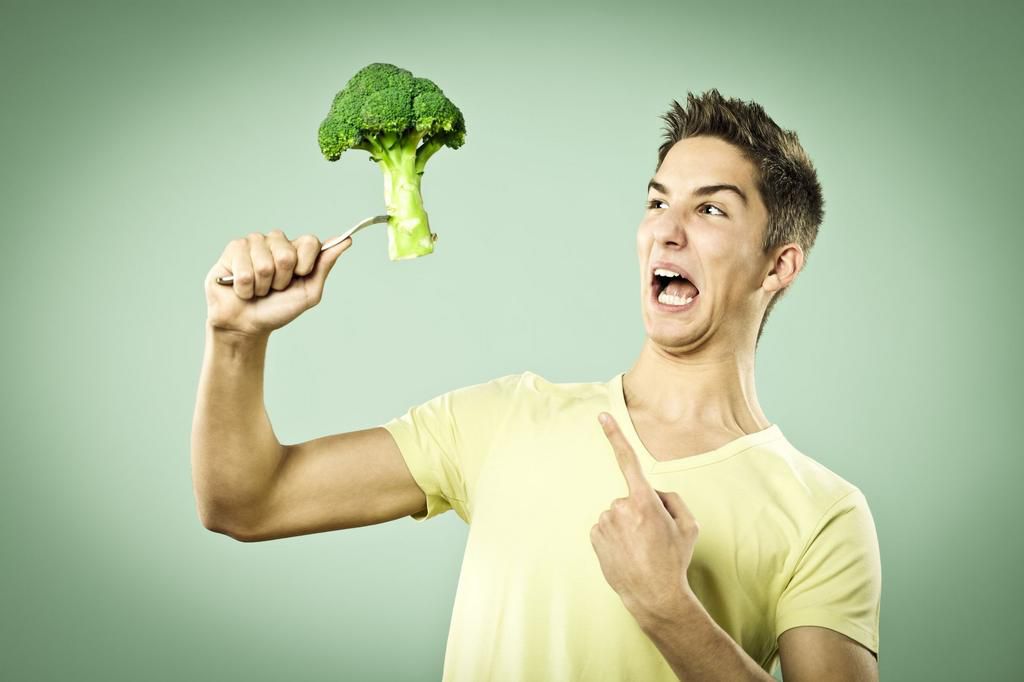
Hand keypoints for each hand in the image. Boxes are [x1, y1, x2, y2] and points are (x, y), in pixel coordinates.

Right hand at [204, 229, 351, 336]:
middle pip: (287, 255)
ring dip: (262, 286)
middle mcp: (277, 241)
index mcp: (297, 249)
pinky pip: (244, 269)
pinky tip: (242, 288)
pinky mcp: (234, 248)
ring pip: (264, 264)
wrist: (247, 324)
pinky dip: (244, 288)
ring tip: (258, 289)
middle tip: (274, 288)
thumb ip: (324, 266)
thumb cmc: (278, 309)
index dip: (305, 265)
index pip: (310, 242)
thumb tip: (346, 240)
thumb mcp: (309, 293)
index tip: (299, 277)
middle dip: (281, 280)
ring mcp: (255, 242)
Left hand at [589, 412, 699, 619]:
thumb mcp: (689, 526)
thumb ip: (673, 500)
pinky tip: (626, 553)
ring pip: (617, 514)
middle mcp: (620, 507)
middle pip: (630, 498)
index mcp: (644, 501)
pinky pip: (606, 528)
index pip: (628, 461)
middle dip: (640, 510)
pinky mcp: (594, 537)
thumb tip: (656, 494)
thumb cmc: (674, 560)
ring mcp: (605, 523)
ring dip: (626, 526)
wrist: (654, 595)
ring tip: (640, 548)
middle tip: (652, 537)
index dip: (615, 436)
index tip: (602, 416)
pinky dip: (614, 536)